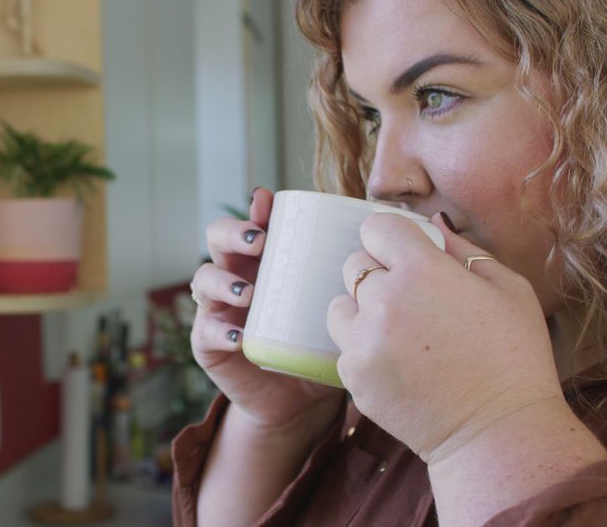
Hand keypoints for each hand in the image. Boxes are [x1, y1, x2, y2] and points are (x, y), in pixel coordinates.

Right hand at [190, 188, 343, 432]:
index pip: (252, 223)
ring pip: (203, 281)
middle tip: (259, 242)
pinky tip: (238, 336)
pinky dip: (218, 331)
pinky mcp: (210, 346)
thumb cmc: (321, 345)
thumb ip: (355, 281)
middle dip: (233, 234)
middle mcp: (238, 277)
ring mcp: (220, 310)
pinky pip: (205, 333)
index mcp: (266, 261)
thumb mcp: (338, 308)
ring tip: (249, 292)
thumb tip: (402, 245)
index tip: (267, 203)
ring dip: (223, 281)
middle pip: (218, 239)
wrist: (300, 402)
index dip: (254, 209)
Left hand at [326, 212, 563, 463]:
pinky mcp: (354, 377)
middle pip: (355, 264)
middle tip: (412, 300)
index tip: (406, 252)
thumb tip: (432, 227)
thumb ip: (464, 250)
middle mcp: (384, 301)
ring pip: (340, 306)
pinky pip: (345, 347)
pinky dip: (364, 351)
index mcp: (422, 270)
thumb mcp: (509, 289)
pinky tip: (400, 364)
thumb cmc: (515, 358)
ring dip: (362, 312)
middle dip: (379, 274)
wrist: (499, 433)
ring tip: (400, 333)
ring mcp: (363, 341)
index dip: (392, 237)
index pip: (376, 226)